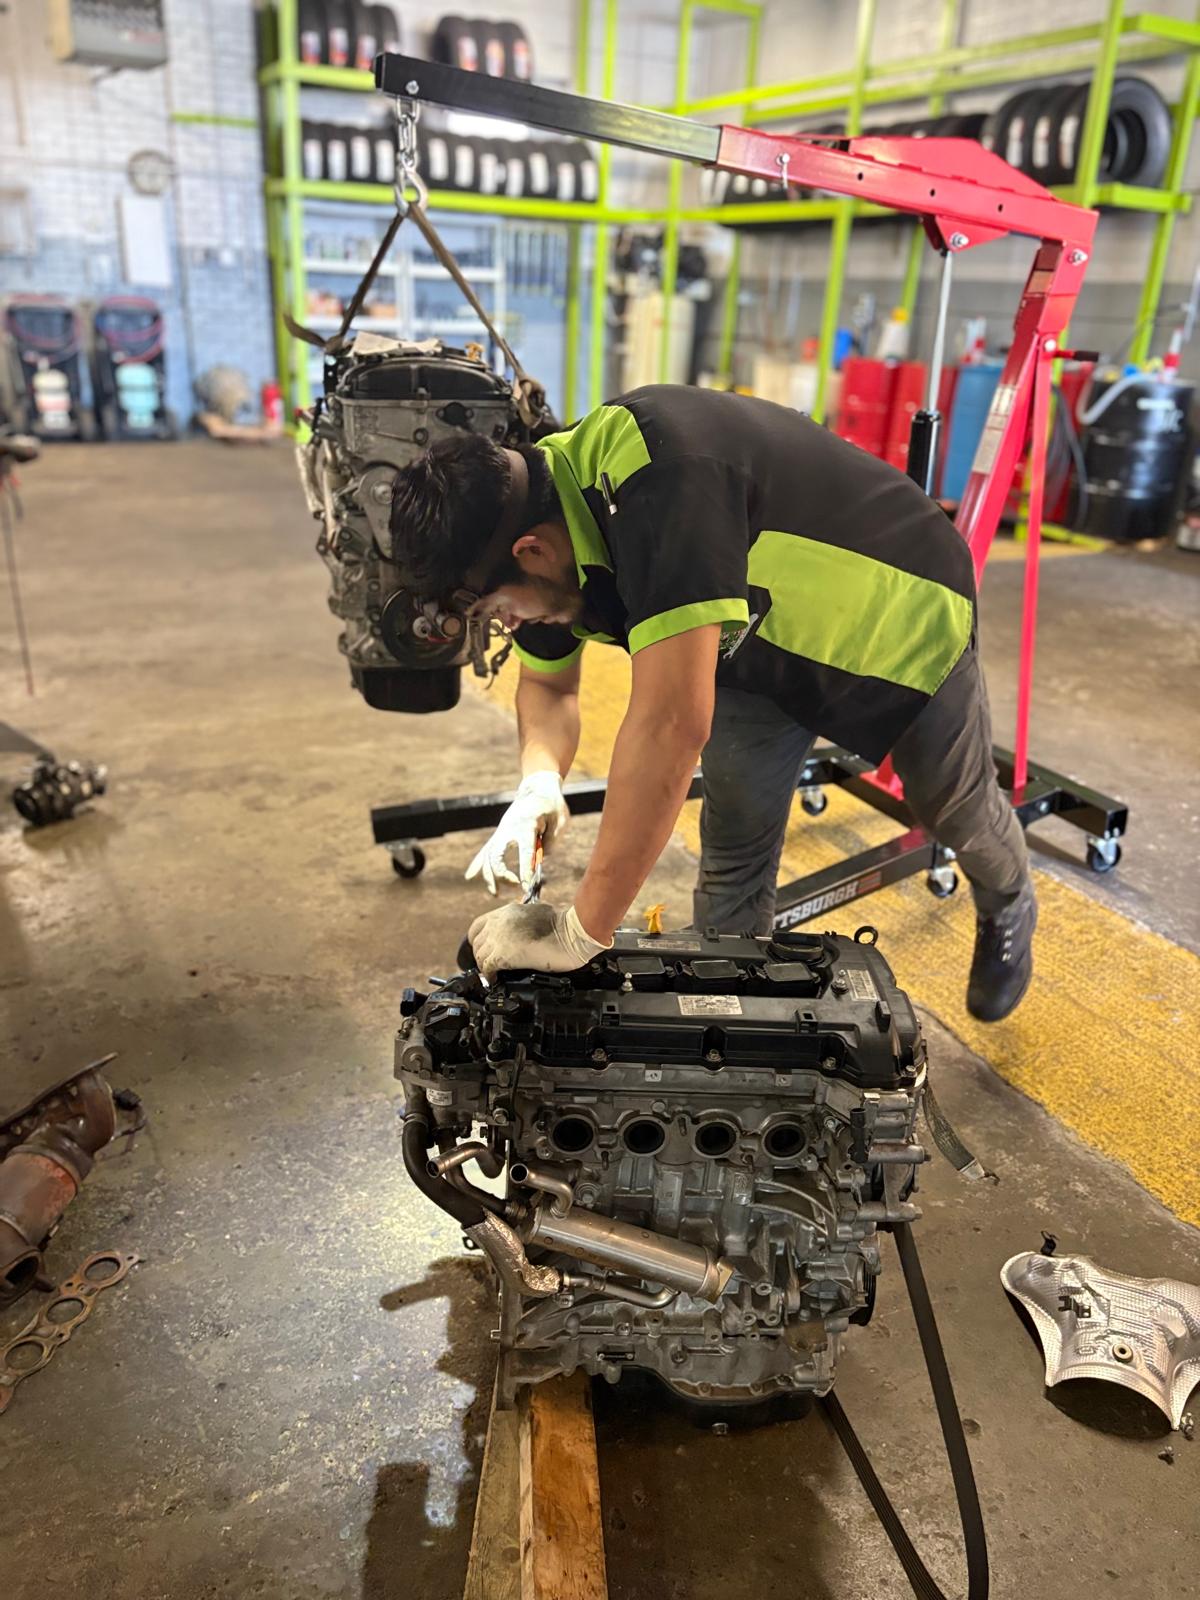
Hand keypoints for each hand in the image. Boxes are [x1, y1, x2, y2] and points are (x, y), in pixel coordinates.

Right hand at [465, 770, 569, 895]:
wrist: (537, 786)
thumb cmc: (552, 804)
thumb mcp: (561, 820)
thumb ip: (551, 841)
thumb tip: (538, 861)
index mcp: (527, 824)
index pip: (524, 851)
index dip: (525, 870)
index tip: (527, 885)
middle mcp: (509, 828)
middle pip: (497, 855)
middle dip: (502, 874)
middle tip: (514, 885)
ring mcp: (501, 831)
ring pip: (488, 856)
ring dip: (489, 876)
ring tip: (495, 893)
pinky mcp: (499, 833)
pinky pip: (486, 850)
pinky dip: (478, 864)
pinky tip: (470, 876)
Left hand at [467, 901, 609, 979]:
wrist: (571, 934)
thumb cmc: (562, 925)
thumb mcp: (536, 914)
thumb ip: (521, 921)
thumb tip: (518, 931)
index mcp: (506, 912)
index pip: (478, 926)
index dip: (477, 940)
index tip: (482, 949)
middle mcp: (498, 923)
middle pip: (477, 943)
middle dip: (481, 955)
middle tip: (488, 965)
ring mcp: (499, 939)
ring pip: (480, 956)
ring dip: (485, 966)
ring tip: (494, 974)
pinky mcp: (504, 955)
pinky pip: (487, 967)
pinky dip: (490, 976)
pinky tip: (496, 980)